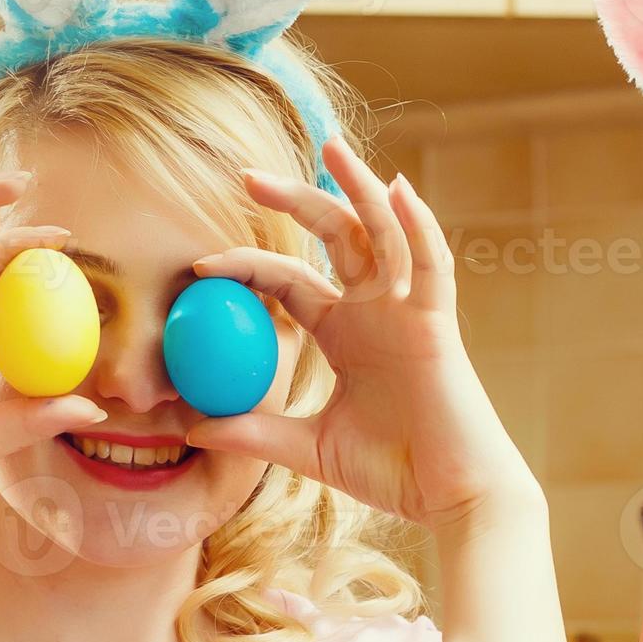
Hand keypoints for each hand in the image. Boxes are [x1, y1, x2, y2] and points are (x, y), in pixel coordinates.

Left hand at [181, 139, 539, 534]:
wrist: (450, 495)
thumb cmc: (392, 471)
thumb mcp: (310, 449)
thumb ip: (256, 433)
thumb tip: (192, 429)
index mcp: (345, 333)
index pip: (290, 281)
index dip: (248, 266)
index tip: (200, 266)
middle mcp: (376, 311)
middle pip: (334, 237)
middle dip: (295, 200)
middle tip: (247, 176)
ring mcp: (409, 311)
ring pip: (383, 232)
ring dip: (359, 187)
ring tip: (331, 146)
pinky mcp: (437, 323)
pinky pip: (430, 265)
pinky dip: (418, 226)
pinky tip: (399, 191)